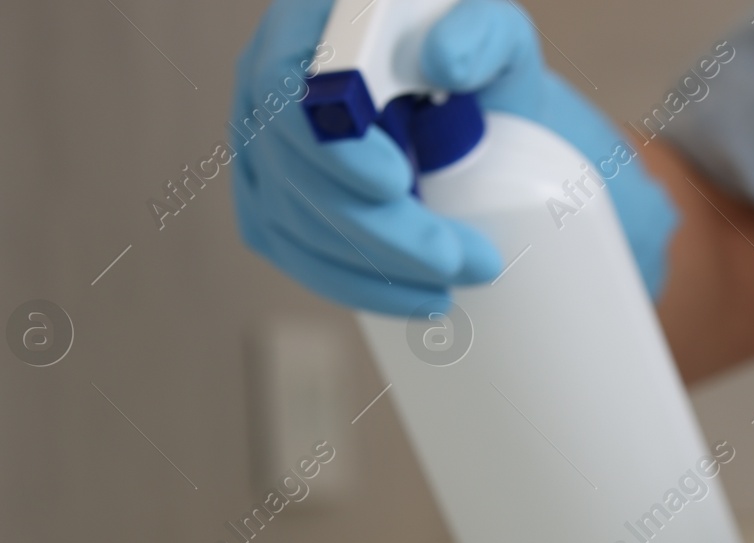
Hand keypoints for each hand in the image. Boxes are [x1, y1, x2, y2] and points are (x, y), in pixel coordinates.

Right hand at [232, 0, 677, 315]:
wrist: (464, 108)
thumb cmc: (472, 63)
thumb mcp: (491, 33)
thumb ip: (478, 32)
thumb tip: (443, 62)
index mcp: (304, 31)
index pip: (292, 92)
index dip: (336, 145)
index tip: (398, 181)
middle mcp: (266, 90)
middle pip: (299, 175)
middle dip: (381, 230)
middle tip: (457, 259)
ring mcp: (262, 153)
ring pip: (298, 227)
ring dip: (378, 269)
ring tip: (454, 284)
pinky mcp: (273, 207)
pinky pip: (301, 258)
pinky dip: (360, 288)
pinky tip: (416, 299)